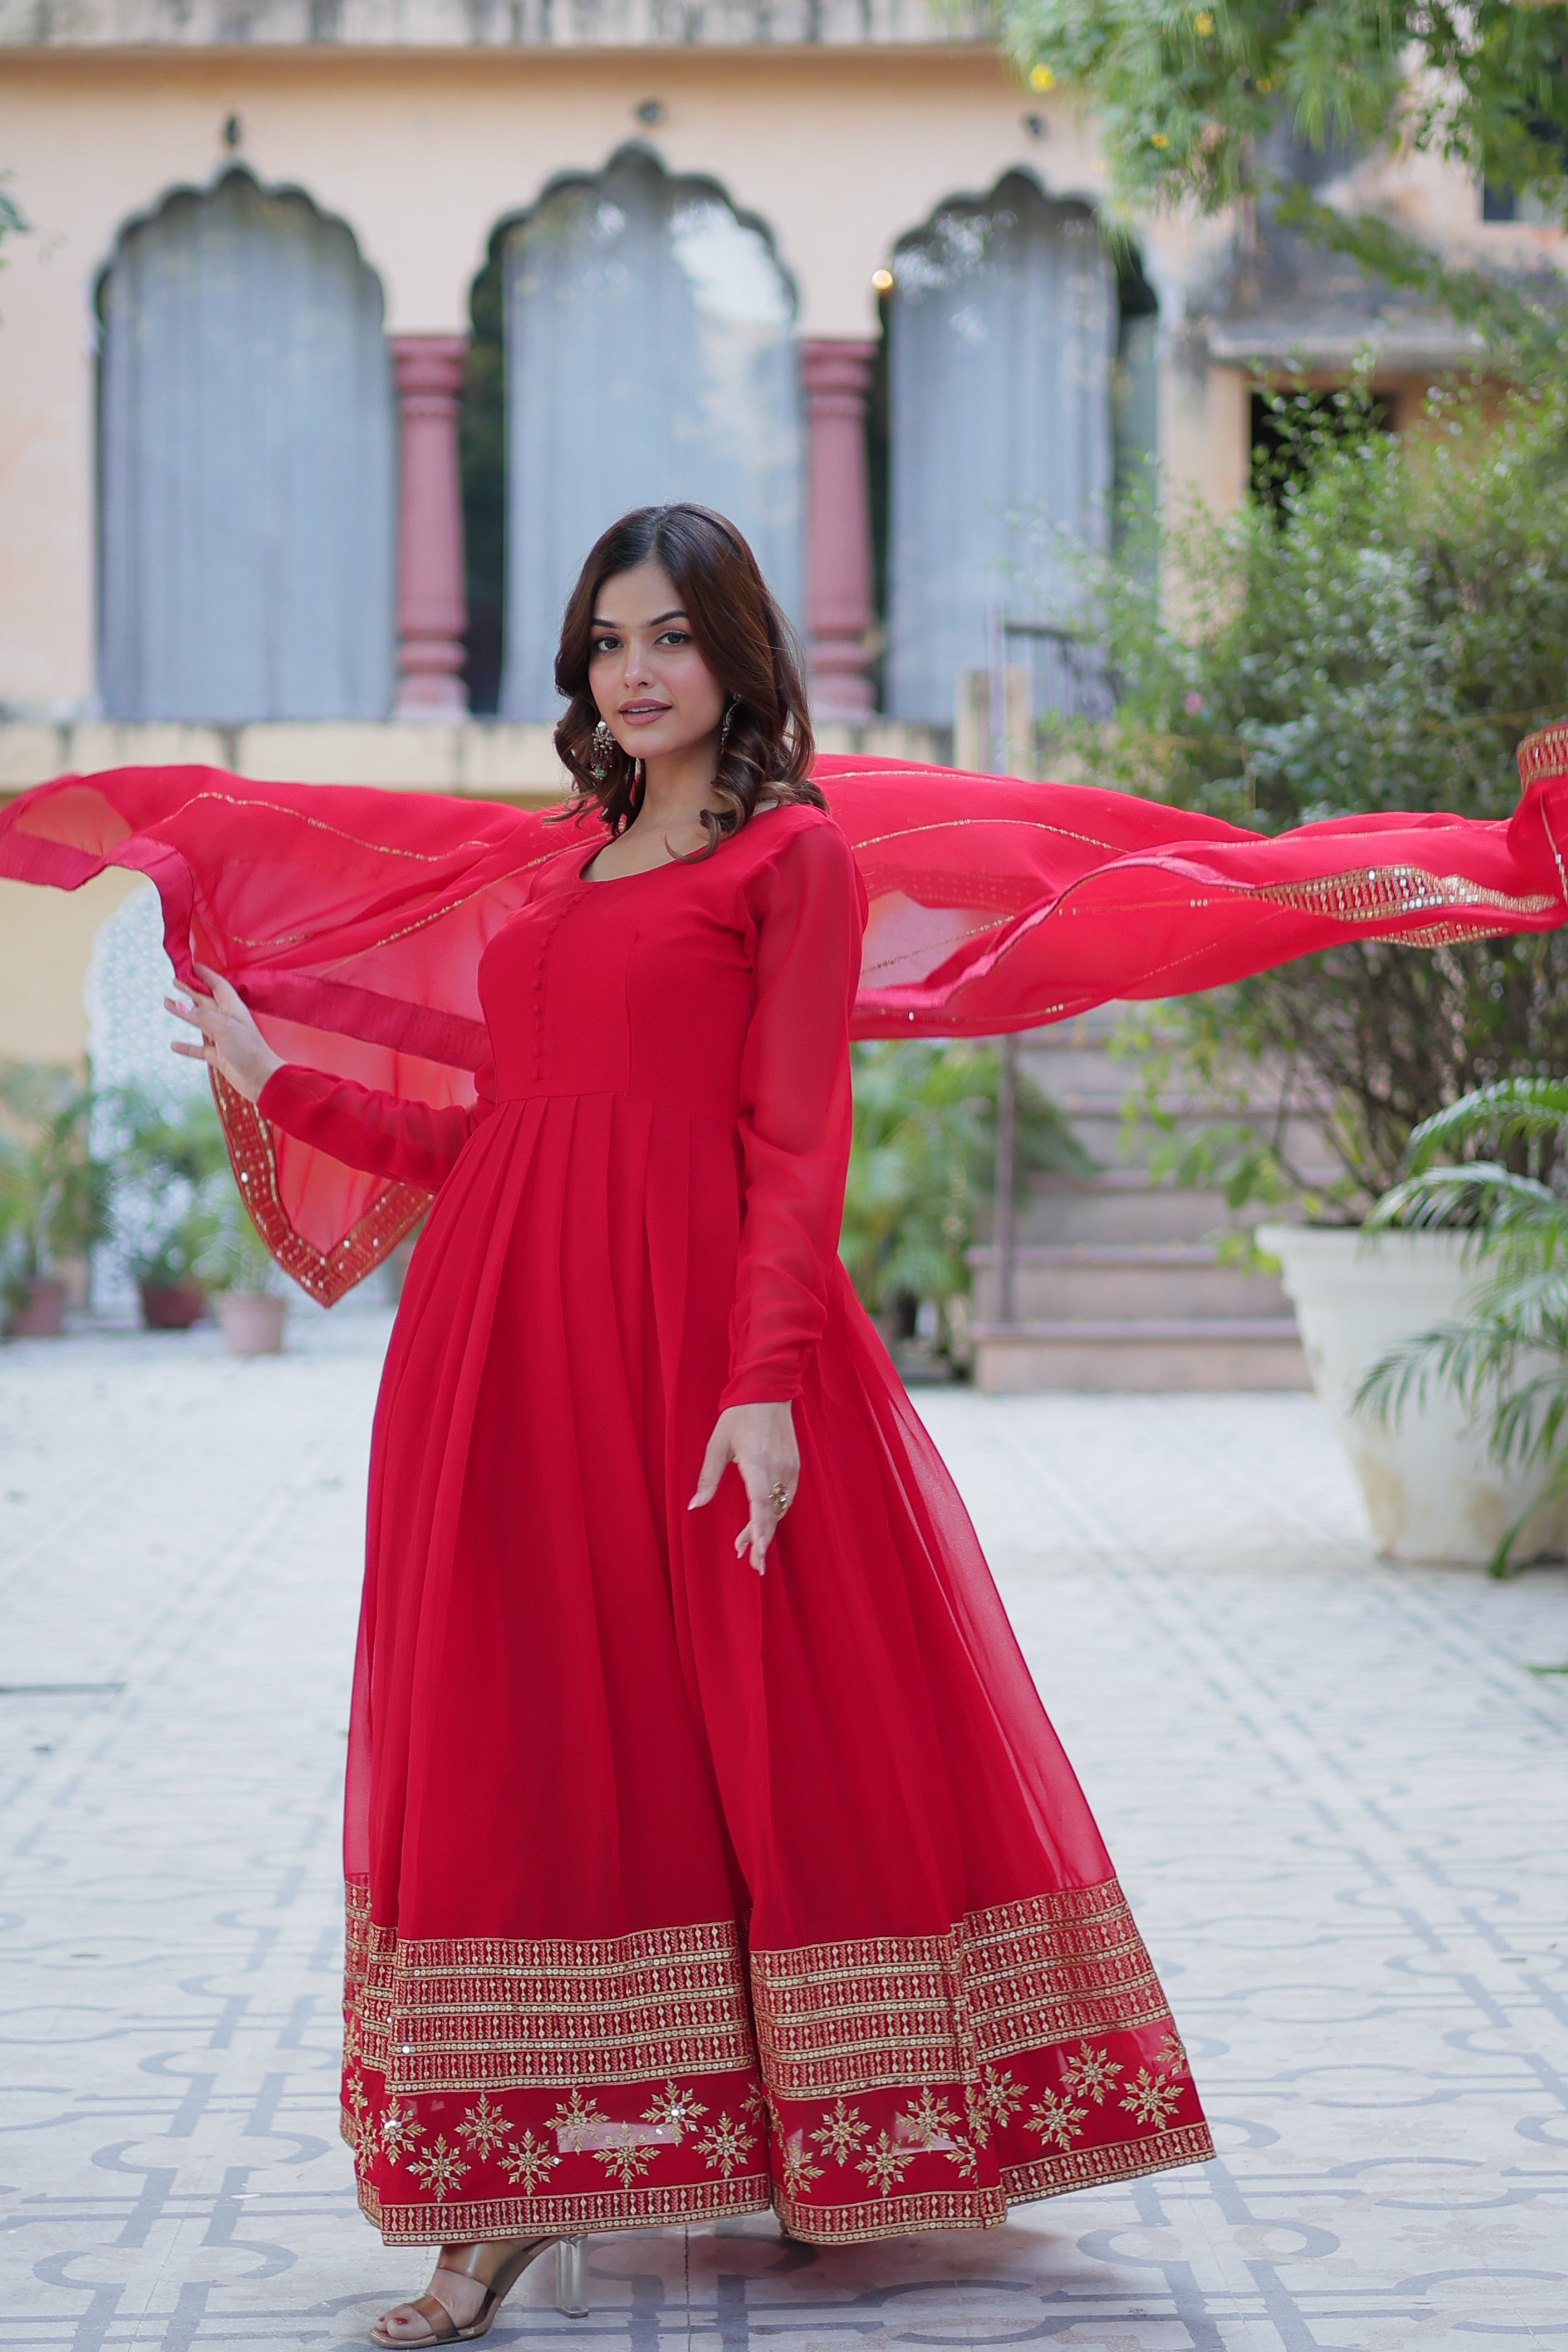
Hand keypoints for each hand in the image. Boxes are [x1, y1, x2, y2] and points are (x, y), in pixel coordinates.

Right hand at [165, 963, 283, 1103]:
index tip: (193, 966)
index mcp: (233, 1009)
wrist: (262, 1079)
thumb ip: (200, 1016)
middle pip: (206, 1001)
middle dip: (191, 991)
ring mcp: (223, 1038)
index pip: (218, 986)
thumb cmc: (248, 1050)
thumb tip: (179, 1003)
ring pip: (200, 1022)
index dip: (206, 975)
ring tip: (167, 1003)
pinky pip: (199, 1049)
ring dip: (184, 1013)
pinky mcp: (219, 1056)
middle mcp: (228, 1021)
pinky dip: (186, 1046)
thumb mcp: (223, 1027)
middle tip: (174, 981)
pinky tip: (173, 1044)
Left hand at [689, 1401, 798, 1574]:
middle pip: (771, 1513)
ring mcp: (790, 1468)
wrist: (768, 1391)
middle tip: (750, 1563)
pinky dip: (774, 1513)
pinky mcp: (794, 1466)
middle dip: (761, 1540)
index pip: (761, 1505)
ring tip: (746, 1545)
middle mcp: (777, 1468)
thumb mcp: (717, 1445)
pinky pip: (786, 1497)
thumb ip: (708, 1478)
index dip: (759, 1532)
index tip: (758, 1554)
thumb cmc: (738, 1416)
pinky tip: (761, 1521)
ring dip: (765, 1528)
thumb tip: (694, 1506)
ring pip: (780, 1508)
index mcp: (757, 1462)